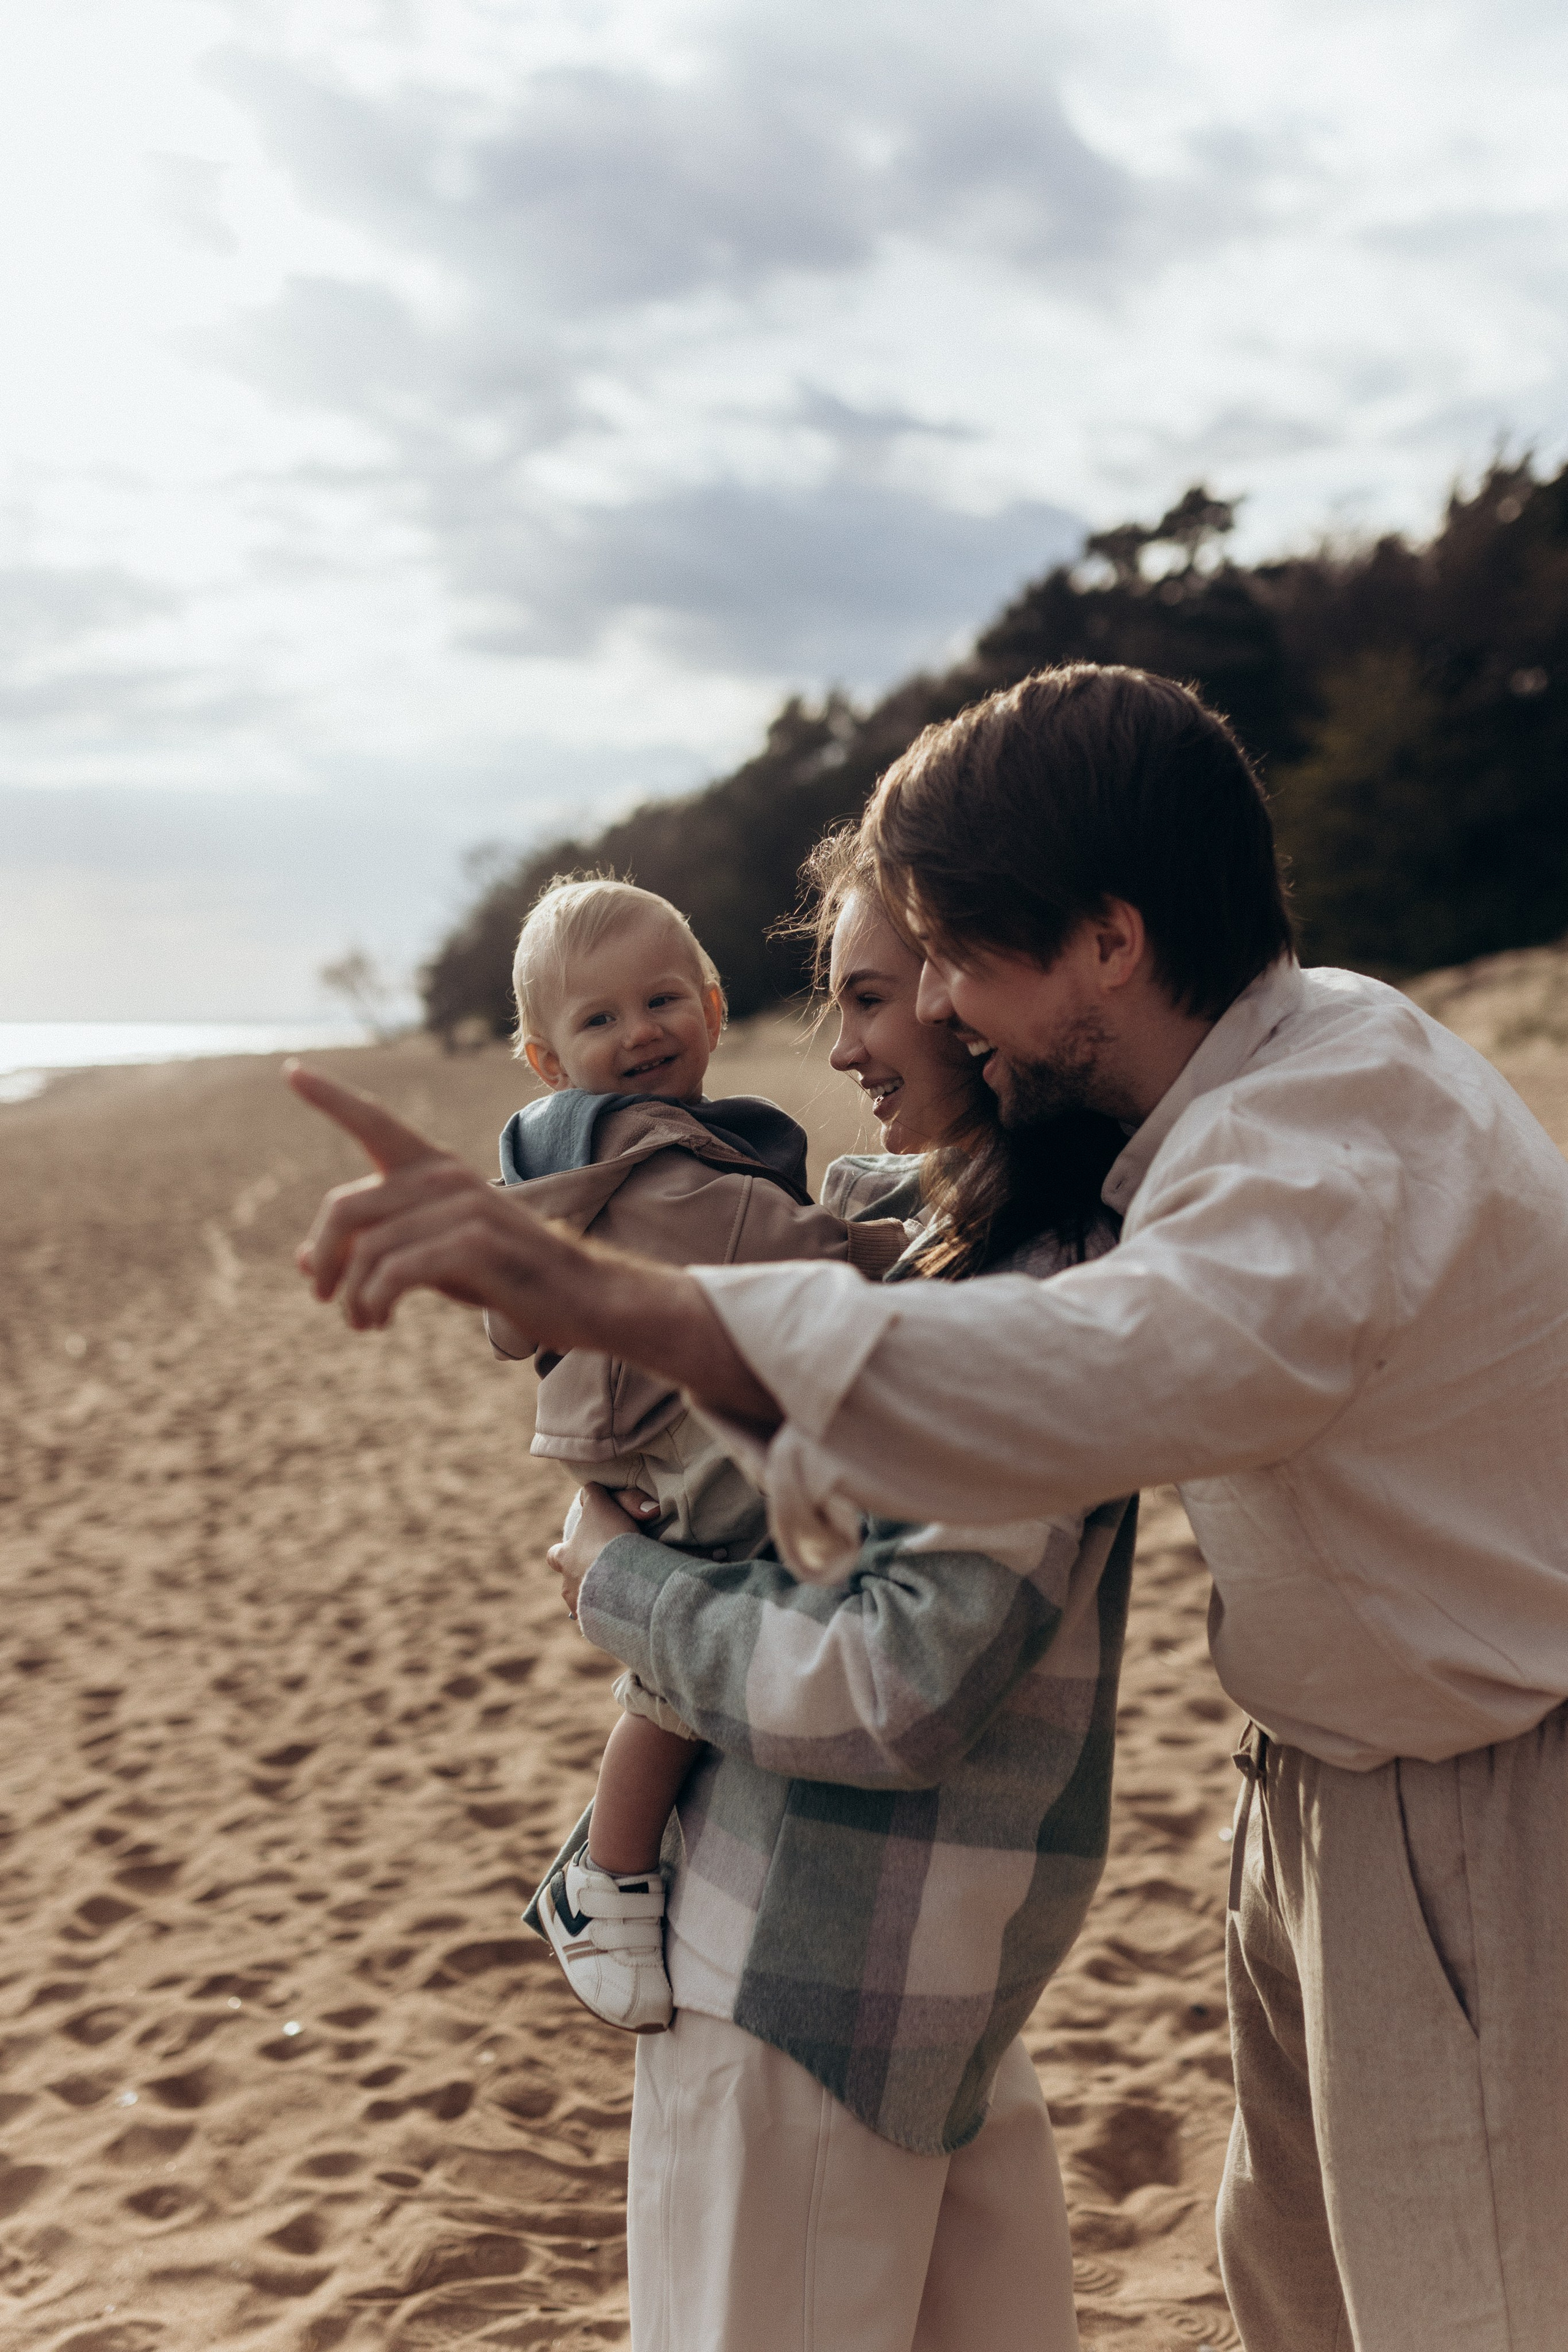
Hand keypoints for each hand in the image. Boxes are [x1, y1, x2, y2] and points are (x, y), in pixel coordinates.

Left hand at [287, 1063, 586, 1331]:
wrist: (582, 1297)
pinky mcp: (472, 1244)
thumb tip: (304, 1263)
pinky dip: (373, 1301)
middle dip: (324, 1258)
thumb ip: (376, 1247)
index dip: (330, 1097)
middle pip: (344, 1208)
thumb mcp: (431, 1255)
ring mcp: (461, 1207)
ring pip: (365, 1250)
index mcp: (435, 1169)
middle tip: (322, 1297)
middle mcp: (444, 1177)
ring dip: (352, 1296)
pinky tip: (379, 1319)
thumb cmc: (502, 1274)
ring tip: (362, 1321)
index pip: (373, 1122)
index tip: (290, 1071)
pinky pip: (392, 1273)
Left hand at [548, 1485, 660, 1619]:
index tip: (573, 1550)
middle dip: (583, 1580)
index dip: (564, 1551)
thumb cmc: (610, 1541)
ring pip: (588, 1604)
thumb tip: (589, 1489)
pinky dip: (615, 1617)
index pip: (555, 1554)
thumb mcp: (601, 1506)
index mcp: (565, 1558)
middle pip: (570, 1583)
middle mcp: (569, 1586)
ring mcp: (583, 1609)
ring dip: (600, 1599)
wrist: (625, 1580)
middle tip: (603, 1575)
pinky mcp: (601, 1628)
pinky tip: (629, 1612)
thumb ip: (593, 1496)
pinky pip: (606, 1623)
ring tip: (622, 1595)